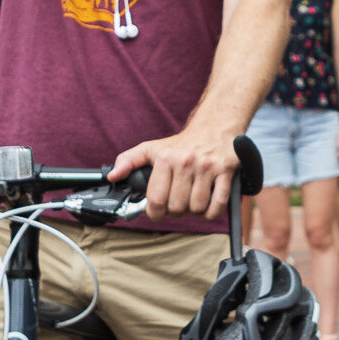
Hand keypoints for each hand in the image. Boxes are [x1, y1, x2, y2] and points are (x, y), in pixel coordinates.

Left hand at [114, 125, 244, 221]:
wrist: (214, 127)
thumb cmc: (181, 144)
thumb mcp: (151, 148)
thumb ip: (128, 161)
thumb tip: (112, 177)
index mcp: (165, 158)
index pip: (156, 199)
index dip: (155, 213)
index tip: (157, 212)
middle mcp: (185, 161)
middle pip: (176, 207)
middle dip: (175, 212)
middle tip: (177, 204)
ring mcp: (207, 167)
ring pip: (197, 208)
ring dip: (194, 212)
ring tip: (192, 201)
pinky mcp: (226, 171)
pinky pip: (218, 204)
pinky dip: (212, 212)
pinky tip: (207, 205)